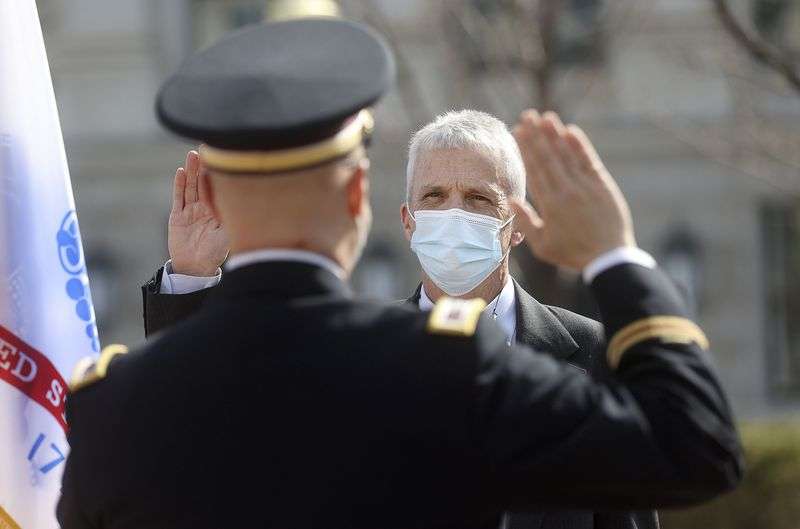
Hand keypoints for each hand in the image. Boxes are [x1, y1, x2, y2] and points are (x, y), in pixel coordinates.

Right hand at [168, 150, 229, 275]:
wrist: (196, 267)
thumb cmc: (216, 252)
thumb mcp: (229, 234)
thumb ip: (232, 218)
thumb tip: (249, 204)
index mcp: (219, 210)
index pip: (218, 188)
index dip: (219, 174)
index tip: (223, 158)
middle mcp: (205, 207)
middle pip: (203, 183)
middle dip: (204, 167)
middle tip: (206, 149)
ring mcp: (190, 210)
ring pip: (191, 187)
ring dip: (192, 171)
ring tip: (193, 156)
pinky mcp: (178, 216)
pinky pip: (179, 198)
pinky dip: (179, 185)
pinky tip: (181, 172)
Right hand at [511, 110, 635, 270]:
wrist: (608, 257)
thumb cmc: (573, 254)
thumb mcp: (542, 246)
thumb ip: (526, 222)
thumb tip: (512, 200)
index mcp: (549, 205)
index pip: (534, 170)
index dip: (525, 150)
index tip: (516, 133)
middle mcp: (566, 191)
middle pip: (547, 158)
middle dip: (536, 135)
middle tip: (526, 116)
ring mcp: (585, 186)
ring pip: (566, 155)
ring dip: (555, 134)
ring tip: (545, 117)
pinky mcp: (602, 185)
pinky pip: (588, 160)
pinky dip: (579, 145)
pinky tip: (570, 130)